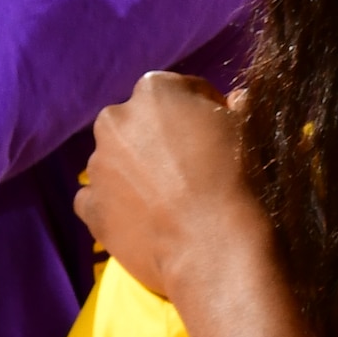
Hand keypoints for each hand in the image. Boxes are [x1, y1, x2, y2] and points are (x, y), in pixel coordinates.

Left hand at [75, 70, 255, 301]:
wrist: (215, 246)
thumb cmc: (238, 179)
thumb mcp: (247, 130)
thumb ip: (236, 106)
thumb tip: (235, 99)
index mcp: (154, 90)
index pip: (178, 92)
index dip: (200, 114)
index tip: (215, 138)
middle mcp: (116, 119)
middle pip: (139, 124)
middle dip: (158, 140)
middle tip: (190, 171)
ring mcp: (97, 163)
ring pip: (116, 160)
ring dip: (136, 172)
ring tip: (168, 202)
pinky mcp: (90, 205)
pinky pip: (98, 198)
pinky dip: (115, 206)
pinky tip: (143, 220)